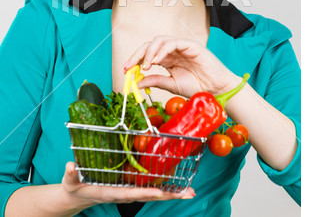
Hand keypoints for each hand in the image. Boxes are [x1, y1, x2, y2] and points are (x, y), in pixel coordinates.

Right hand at [62, 162, 194, 209]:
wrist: (77, 196)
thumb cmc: (75, 187)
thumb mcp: (70, 181)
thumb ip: (71, 174)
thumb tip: (70, 166)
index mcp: (112, 192)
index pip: (131, 194)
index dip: (146, 193)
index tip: (160, 192)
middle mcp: (124, 193)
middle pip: (149, 195)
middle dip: (169, 195)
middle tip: (189, 192)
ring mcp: (128, 191)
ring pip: (153, 193)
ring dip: (171, 192)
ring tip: (189, 190)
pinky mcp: (130, 187)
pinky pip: (148, 188)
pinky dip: (163, 187)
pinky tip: (174, 184)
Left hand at [124, 35, 239, 97]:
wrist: (217, 89)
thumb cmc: (198, 86)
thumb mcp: (171, 85)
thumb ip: (155, 81)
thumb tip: (137, 83)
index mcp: (167, 59)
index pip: (147, 55)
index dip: (135, 60)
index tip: (125, 70)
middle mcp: (172, 51)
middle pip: (150, 45)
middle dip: (137, 54)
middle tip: (129, 66)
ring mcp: (181, 46)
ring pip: (159, 40)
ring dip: (149, 52)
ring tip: (145, 65)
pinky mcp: (190, 45)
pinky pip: (173, 42)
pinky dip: (162, 50)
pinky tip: (157, 61)